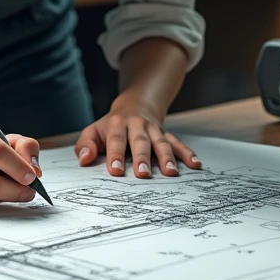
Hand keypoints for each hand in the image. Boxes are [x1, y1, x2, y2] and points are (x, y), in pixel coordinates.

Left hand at [74, 90, 201, 177]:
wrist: (135, 104)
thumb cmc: (111, 126)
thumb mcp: (94, 131)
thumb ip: (85, 144)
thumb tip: (85, 160)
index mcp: (117, 124)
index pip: (116, 140)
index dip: (115, 155)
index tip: (114, 171)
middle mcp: (137, 125)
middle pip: (140, 141)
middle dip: (142, 158)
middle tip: (142, 174)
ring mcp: (154, 129)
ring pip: (161, 142)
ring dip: (166, 157)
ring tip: (171, 172)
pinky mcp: (166, 134)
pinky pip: (178, 143)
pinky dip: (187, 153)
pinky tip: (195, 164)